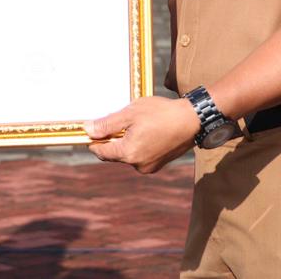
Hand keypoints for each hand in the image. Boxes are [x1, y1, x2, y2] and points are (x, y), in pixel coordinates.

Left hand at [85, 96, 200, 173]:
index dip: (93, 140)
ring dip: (126, 141)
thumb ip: (107, 124)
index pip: (100, 152)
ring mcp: (149, 166)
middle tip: (118, 120)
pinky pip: (140, 155)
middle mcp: (137, 165)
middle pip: (114, 154)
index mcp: (128, 154)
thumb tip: (87, 131)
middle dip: (112, 139)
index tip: (90, 129)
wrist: (192, 120)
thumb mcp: (130, 114)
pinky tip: (147, 130)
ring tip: (137, 123)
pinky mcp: (158, 164)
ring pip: (127, 154)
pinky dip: (138, 144)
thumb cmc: (161, 113)